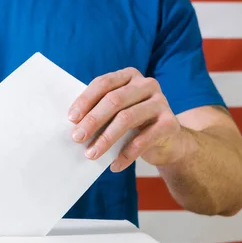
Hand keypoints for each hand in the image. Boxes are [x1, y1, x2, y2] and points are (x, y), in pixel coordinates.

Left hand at [68, 67, 183, 171]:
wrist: (169, 141)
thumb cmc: (134, 124)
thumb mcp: (117, 112)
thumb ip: (100, 111)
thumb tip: (73, 125)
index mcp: (129, 76)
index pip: (104, 83)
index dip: (85, 100)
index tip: (71, 119)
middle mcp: (146, 84)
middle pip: (114, 100)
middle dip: (92, 120)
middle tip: (77, 137)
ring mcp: (161, 102)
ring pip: (127, 118)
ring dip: (106, 139)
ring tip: (92, 154)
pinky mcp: (170, 123)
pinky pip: (143, 140)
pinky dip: (126, 155)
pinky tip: (114, 166)